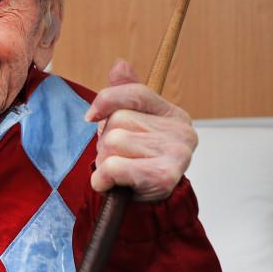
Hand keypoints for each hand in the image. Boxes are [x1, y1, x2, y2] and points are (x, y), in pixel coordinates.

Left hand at [85, 60, 197, 201]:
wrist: (150, 207)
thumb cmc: (138, 162)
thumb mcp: (132, 126)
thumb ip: (125, 95)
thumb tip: (120, 64)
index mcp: (173, 114)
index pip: (136, 93)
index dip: (107, 100)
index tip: (90, 116)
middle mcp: (181, 131)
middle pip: (119, 121)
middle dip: (107, 142)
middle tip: (118, 158)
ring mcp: (177, 154)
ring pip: (114, 143)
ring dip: (105, 161)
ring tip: (119, 172)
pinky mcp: (165, 176)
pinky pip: (114, 167)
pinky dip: (103, 178)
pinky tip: (112, 184)